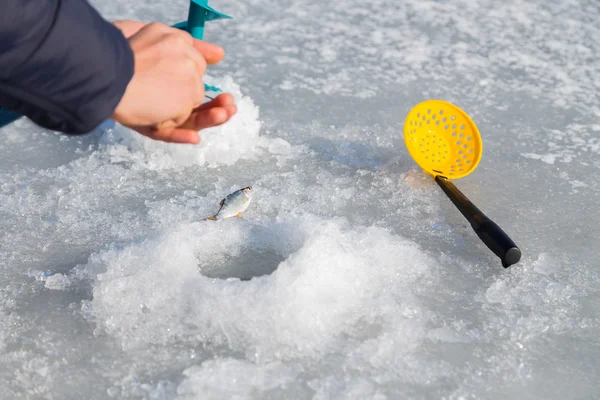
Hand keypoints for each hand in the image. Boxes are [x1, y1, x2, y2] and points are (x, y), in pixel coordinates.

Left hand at [110, 21, 236, 143]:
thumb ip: (198, 49)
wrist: (105, 68)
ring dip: (207, 121)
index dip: (215, 98)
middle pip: (196, 108)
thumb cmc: (135, 50)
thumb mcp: (173, 42)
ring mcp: (157, 114)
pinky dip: (180, 136)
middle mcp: (167, 99)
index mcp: (173, 81)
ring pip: (187, 121)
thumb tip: (220, 53)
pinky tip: (194, 138)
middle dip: (215, 110)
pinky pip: (166, 135)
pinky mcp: (147, 126)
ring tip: (222, 116)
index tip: (228, 98)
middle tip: (229, 107)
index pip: (199, 92)